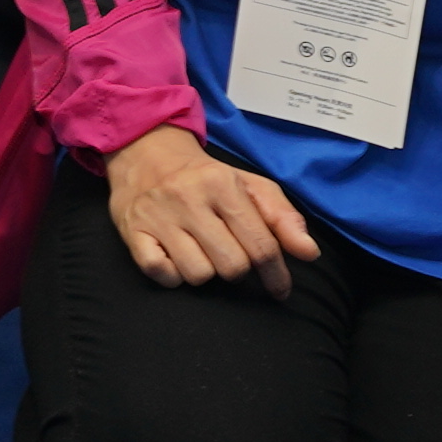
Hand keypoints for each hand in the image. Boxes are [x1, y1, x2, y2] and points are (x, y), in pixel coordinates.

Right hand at [105, 125, 320, 295]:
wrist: (146, 153)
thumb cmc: (206, 178)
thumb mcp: (250, 186)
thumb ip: (283, 218)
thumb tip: (309, 253)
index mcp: (222, 184)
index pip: (261, 246)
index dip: (276, 275)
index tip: (279, 288)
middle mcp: (188, 198)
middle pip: (232, 266)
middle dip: (237, 269)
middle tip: (229, 253)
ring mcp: (157, 216)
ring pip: (198, 275)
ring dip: (206, 271)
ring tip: (201, 251)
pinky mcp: (132, 231)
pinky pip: (161, 274)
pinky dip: (173, 276)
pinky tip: (176, 258)